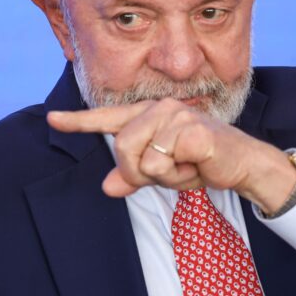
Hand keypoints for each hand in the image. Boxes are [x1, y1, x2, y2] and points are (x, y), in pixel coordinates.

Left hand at [47, 98, 295, 213]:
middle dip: (138, 171)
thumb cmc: (200, 163)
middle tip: (166, 172)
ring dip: (161, 175)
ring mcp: (176, 116)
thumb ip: (133, 176)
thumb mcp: (162, 172)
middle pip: (121, 146)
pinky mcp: (192, 130)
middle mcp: (159, 109)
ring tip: (184, 166)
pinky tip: (197, 165)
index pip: (106, 118)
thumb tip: (107, 187)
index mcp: (147, 116)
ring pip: (141, 157)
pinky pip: (162, 163)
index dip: (77, 121)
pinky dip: (177, 175)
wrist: (243, 165)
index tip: (52, 119)